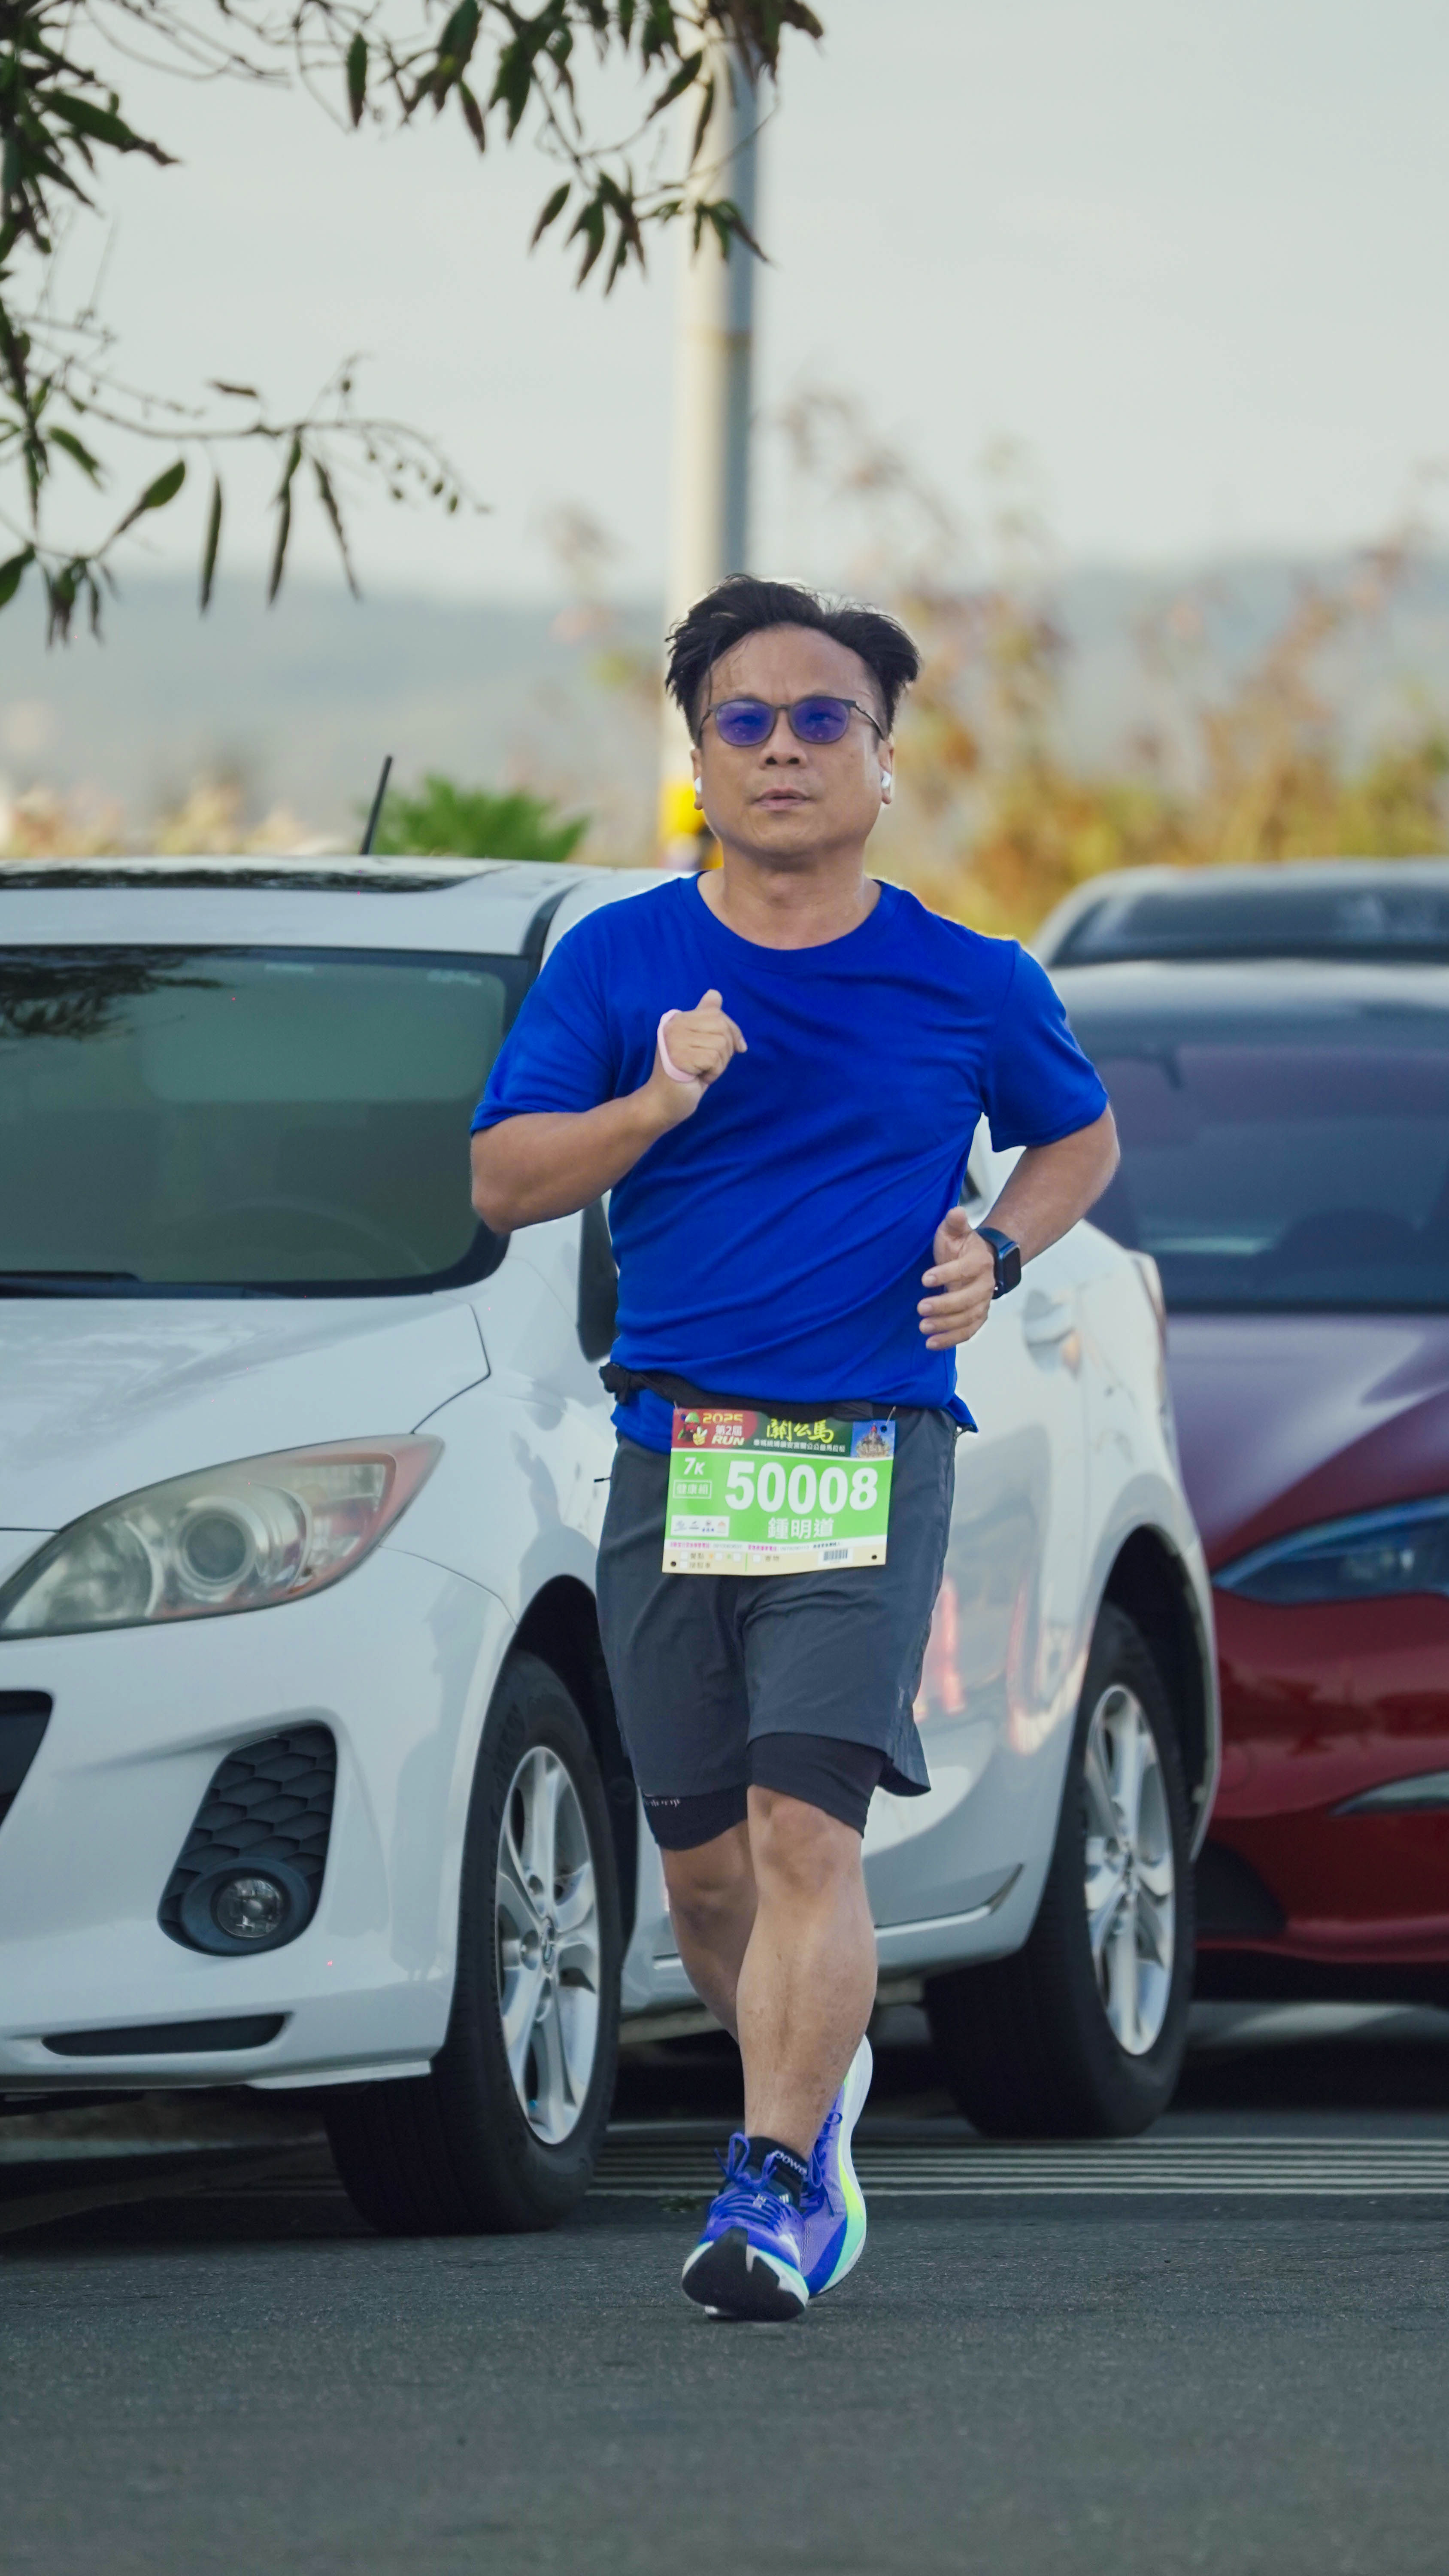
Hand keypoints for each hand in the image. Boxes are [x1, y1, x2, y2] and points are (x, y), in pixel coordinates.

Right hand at [643, 988, 746, 1128]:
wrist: (664, 1103)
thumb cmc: (686, 1075)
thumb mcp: (700, 1043)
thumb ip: (706, 1020)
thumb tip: (715, 994)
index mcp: (677, 1018)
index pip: (717, 1013)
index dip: (733, 1032)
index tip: (738, 1048)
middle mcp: (674, 1024)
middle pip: (722, 1027)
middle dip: (727, 1050)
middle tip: (711, 1064)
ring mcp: (674, 1039)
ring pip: (721, 1044)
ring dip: (719, 1064)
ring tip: (702, 1071)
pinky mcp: (679, 1055)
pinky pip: (714, 1059)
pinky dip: (713, 1073)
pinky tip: (698, 1077)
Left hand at [919, 1205, 995, 1348]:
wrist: (979, 1262)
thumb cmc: (961, 1246)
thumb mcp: (955, 1231)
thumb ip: (955, 1222)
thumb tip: (956, 1212)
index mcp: (980, 1261)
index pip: (965, 1269)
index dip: (946, 1274)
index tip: (924, 1279)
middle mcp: (985, 1284)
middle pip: (968, 1299)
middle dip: (944, 1305)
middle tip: (920, 1308)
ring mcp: (982, 1303)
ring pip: (968, 1318)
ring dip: (946, 1326)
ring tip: (923, 1327)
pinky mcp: (977, 1317)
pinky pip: (967, 1332)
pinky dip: (951, 1340)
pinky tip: (931, 1344)